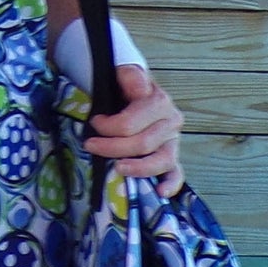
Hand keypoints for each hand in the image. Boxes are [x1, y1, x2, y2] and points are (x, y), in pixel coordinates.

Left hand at [85, 63, 184, 195]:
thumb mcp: (124, 74)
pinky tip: (160, 192)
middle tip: (91, 145)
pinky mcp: (172, 156)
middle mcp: (170, 122)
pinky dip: (171, 184)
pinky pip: (176, 173)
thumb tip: (139, 88)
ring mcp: (173, 141)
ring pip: (160, 160)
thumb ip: (130, 76)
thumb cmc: (126, 87)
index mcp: (159, 101)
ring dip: (138, 168)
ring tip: (118, 169)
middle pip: (142, 143)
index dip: (107, 126)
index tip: (93, 122)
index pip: (131, 122)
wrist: (135, 91)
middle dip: (112, 147)